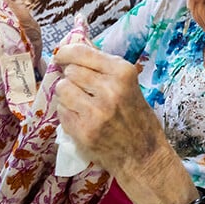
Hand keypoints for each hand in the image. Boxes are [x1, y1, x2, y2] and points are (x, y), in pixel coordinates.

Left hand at [52, 43, 167, 176]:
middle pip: (70, 71)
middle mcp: (109, 90)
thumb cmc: (137, 118)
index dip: (66, 52)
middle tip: (81, 89)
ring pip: (62, 89)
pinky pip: (61, 111)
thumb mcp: (129, 85)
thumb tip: (74, 47)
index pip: (82, 52)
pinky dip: (67, 114)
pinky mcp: (83, 131)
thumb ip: (104, 68)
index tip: (61, 56)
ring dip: (67, 95)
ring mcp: (95, 112)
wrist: (143, 156)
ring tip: (80, 104)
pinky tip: (81, 119)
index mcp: (123, 73)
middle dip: (72, 78)